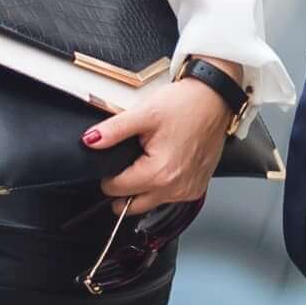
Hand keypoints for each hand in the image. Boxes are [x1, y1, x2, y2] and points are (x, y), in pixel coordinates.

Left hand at [83, 73, 234, 212]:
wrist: (215, 99)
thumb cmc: (186, 104)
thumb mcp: (144, 113)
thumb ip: (114, 130)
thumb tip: (90, 141)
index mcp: (159, 173)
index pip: (116, 190)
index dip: (108, 176)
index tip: (114, 160)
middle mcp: (175, 188)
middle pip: (132, 205)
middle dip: (123, 189)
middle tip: (128, 163)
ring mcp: (188, 191)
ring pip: (151, 203)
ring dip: (143, 189)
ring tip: (148, 160)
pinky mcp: (196, 188)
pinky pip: (169, 198)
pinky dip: (162, 187)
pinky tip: (165, 165)